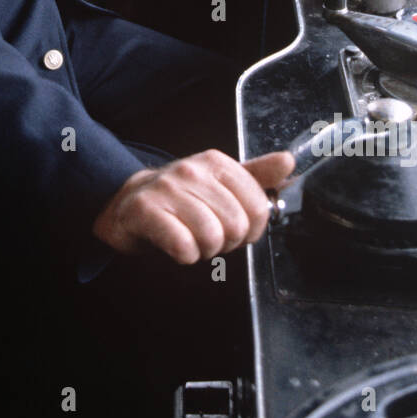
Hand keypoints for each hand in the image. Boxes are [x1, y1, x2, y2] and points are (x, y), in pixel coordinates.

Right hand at [91, 148, 294, 263]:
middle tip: (208, 237)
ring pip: (211, 237)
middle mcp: (192, 170)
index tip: (232, 227)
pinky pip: (183, 246)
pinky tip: (176, 247)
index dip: (251, 229)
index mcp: (216, 162)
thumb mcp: (220, 182)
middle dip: (227, 242)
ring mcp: (167, 188)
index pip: (258, 206)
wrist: (127, 202)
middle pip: (236, 225)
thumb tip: (289, 162)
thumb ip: (256, 176)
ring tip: (191, 240)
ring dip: (204, 250)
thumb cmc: (180, 197)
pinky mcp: (145, 210)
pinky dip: (185, 256)